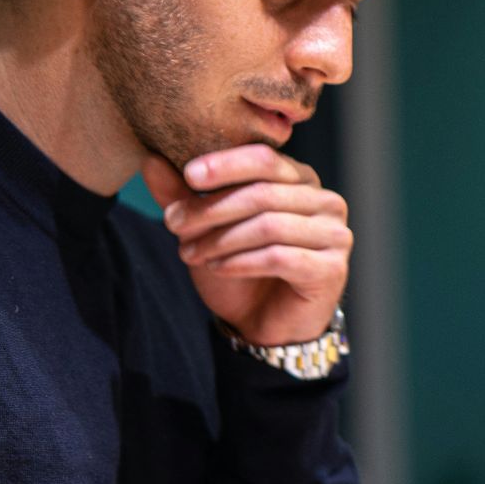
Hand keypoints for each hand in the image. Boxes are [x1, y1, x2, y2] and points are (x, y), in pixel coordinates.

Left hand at [140, 145, 350, 345]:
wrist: (263, 324)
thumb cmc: (240, 269)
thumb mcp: (204, 229)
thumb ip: (182, 195)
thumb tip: (150, 159)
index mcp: (300, 179)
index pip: (265, 158)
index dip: (226, 164)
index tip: (188, 175)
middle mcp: (325, 201)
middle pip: (262, 193)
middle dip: (211, 208)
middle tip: (173, 224)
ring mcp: (334, 234)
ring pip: (269, 225)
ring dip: (221, 239)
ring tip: (189, 253)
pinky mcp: (331, 269)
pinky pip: (280, 257)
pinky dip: (242, 262)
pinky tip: (218, 268)